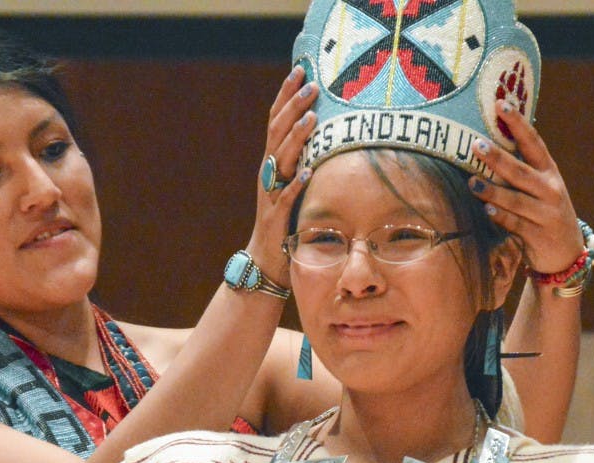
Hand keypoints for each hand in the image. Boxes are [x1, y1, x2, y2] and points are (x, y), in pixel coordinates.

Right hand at [246, 67, 317, 286]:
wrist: (265, 261)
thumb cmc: (284, 223)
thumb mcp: (292, 186)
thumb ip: (303, 161)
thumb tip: (328, 135)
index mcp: (272, 163)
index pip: (276, 121)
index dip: (286, 95)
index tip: (300, 70)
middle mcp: (269, 174)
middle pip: (277, 133)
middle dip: (293, 107)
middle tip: (311, 85)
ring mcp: (271, 195)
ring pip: (280, 160)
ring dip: (296, 138)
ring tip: (312, 119)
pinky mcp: (277, 218)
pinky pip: (287, 197)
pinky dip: (296, 183)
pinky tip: (309, 170)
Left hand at [467, 101, 582, 275]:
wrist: (567, 254)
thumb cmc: (545, 214)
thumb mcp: (541, 189)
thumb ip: (522, 170)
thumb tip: (492, 143)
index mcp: (549, 172)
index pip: (533, 143)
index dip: (518, 123)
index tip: (501, 104)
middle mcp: (550, 190)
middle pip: (521, 171)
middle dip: (498, 158)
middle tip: (476, 145)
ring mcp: (545, 213)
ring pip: (516, 199)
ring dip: (493, 191)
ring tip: (472, 182)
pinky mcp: (537, 236)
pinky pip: (516, 225)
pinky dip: (502, 217)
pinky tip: (487, 211)